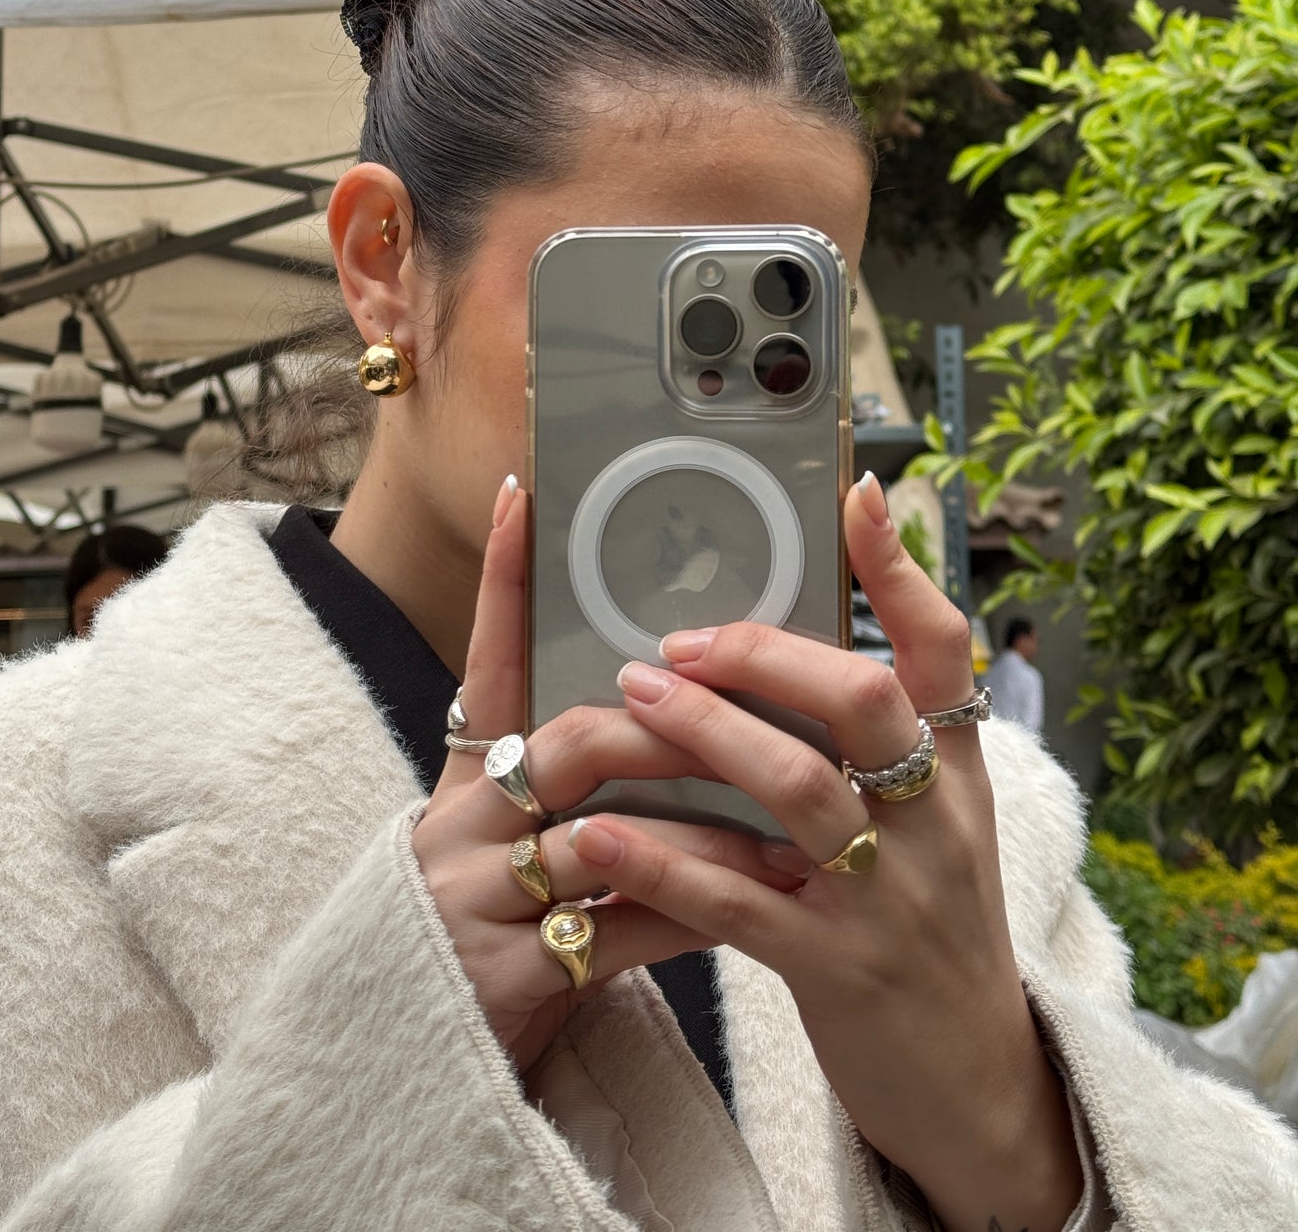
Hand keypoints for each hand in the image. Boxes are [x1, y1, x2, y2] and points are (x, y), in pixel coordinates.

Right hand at [411, 478, 804, 1075]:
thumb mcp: (518, 853)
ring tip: (795, 832)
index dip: (501, 581)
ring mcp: (476, 902)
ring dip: (712, 832)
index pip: (488, 664)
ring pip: (610, 838)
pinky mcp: (504, 978)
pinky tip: (756, 912)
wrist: (427, 1077)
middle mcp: (462, 830)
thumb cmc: (506, 941)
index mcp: (467, 787)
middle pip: (571, 743)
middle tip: (752, 716)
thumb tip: (680, 709)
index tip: (523, 496)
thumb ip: (579, 788)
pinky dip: (698, 917)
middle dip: (672, 728)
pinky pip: (622, 934)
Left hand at [565, 474, 1083, 1231]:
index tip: (851, 491)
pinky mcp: (834, 968)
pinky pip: (734, 900)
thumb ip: (890, 738)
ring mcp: (888, 896)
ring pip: (793, 789)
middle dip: (763, 653)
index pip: (942, 648)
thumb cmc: (931, 923)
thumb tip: (809, 643)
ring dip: (702, 732)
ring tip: (629, 693)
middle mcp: (935, 821)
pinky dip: (660, 858)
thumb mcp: (938, 822)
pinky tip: (596, 830)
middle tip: (677, 636)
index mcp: (958, 770)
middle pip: (859, 700)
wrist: (974, 1081)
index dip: (899, 567)